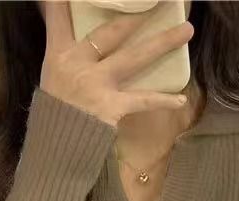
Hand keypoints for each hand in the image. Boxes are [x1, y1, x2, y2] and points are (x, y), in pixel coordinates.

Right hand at [39, 0, 193, 126]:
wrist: (56, 147)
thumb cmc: (55, 113)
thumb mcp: (52, 77)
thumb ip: (68, 55)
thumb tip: (89, 43)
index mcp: (58, 55)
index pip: (59, 18)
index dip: (63, 2)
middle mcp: (78, 64)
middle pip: (111, 31)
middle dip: (136, 14)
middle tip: (160, 2)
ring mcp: (97, 84)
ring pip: (135, 57)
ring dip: (162, 43)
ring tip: (186, 30)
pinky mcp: (112, 106)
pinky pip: (142, 100)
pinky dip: (162, 101)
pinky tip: (180, 99)